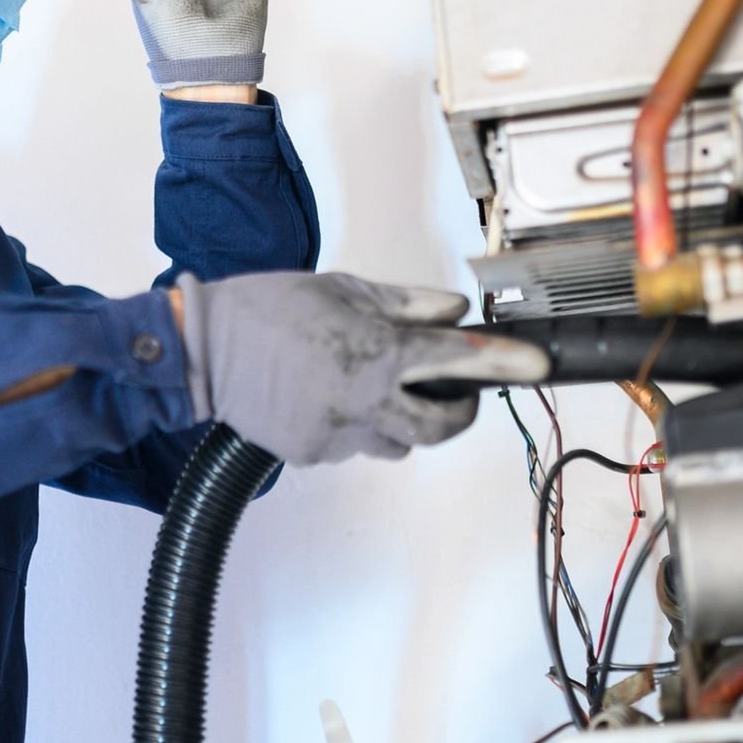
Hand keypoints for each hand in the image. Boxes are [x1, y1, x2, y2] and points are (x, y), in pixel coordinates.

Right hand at [175, 271, 551, 464]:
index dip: (506, 363)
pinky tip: (324, 396)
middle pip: (442, 427)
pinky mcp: (313, 453)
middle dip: (459, 411)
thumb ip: (407, 306)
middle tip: (453, 391)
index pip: (458, 361)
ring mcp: (339, 433)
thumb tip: (455, 314)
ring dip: (401, 420)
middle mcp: (364, 399)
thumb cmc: (270, 309)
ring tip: (366, 385)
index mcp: (376, 352)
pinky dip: (354, 425)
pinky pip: (354, 445)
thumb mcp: (346, 289)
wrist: (204, 349)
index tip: (537, 364)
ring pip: (398, 441)